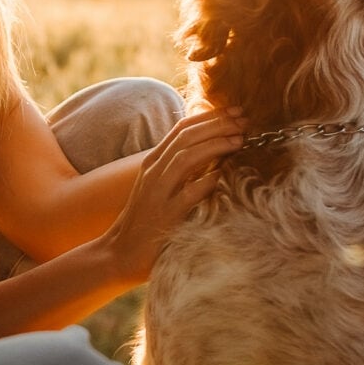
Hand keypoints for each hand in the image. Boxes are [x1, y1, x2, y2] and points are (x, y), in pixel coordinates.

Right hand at [105, 107, 245, 284]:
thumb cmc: (145, 220)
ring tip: (239, 139)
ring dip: (215, 145)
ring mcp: (158, 192)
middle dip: (218, 124)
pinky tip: (224, 175)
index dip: (210, 116)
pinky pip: (189, 193)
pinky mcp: (165, 215)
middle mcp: (153, 171)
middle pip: (186, 136)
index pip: (182, 128)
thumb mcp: (159, 186)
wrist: (119, 253)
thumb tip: (214, 152)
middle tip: (244, 120)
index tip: (235, 111)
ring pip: (186, 157)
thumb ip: (180, 168)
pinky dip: (208, 181)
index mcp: (153, 161)